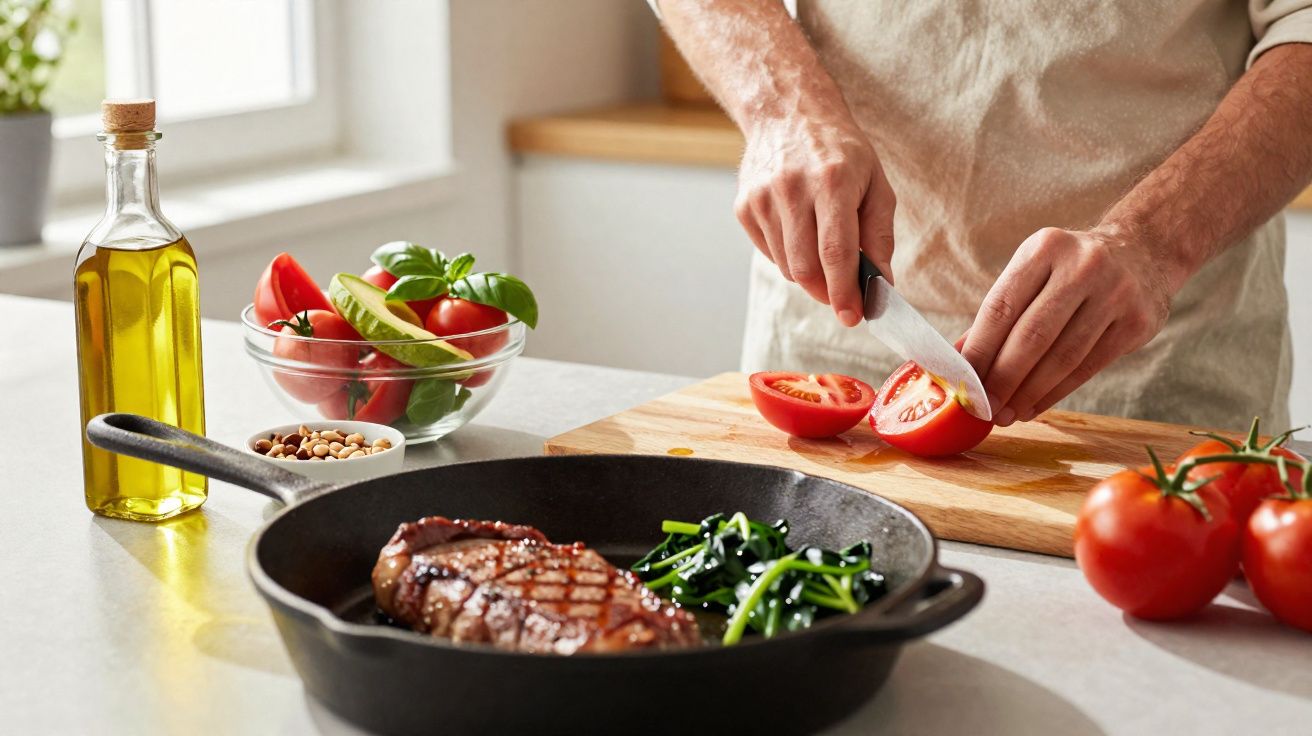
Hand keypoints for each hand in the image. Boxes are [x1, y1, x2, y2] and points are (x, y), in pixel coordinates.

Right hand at [735, 114, 896, 326]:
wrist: (788, 112)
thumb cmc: (840, 151)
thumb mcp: (875, 184)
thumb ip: (879, 236)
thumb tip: (881, 284)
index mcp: (832, 181)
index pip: (835, 251)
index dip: (844, 291)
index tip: (852, 317)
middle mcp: (792, 188)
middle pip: (806, 267)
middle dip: (827, 292)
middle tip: (843, 297)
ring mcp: (762, 198)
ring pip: (787, 266)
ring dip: (810, 274)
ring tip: (823, 251)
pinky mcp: (744, 206)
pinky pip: (769, 253)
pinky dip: (789, 257)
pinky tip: (800, 232)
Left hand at [960, 227, 1181, 425]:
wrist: (1142, 251)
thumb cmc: (1070, 271)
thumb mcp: (1033, 272)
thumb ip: (998, 314)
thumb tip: (956, 360)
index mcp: (1045, 248)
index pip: (1001, 307)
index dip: (979, 350)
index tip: (962, 383)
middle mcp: (1083, 266)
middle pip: (1032, 335)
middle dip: (1002, 379)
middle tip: (983, 408)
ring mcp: (1115, 293)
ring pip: (1062, 357)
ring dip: (1028, 393)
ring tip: (1007, 415)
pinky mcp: (1137, 322)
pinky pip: (1087, 368)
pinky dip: (1055, 393)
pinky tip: (1034, 406)